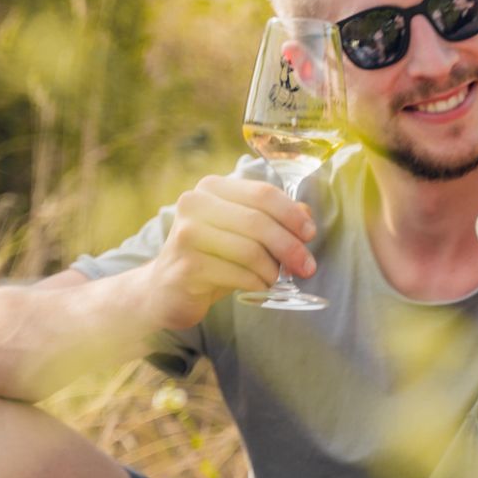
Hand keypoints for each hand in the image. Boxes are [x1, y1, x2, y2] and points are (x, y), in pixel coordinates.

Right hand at [141, 175, 316, 328]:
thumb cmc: (213, 256)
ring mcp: (186, 234)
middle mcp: (194, 204)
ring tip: (275, 278)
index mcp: (211, 188)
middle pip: (258, 222)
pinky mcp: (186, 266)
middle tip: (307, 267)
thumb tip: (307, 213)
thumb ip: (273, 218)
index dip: (292, 214)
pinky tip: (258, 287)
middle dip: (290, 247)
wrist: (166, 289)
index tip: (310, 234)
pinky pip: (238, 275)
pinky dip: (257, 283)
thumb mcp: (243, 233)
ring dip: (273, 269)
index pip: (263, 193)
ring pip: (250, 250)